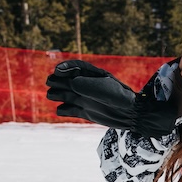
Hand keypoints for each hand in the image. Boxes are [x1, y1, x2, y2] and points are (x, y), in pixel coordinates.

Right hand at [46, 59, 177, 136]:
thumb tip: (70, 84)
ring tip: (52, 95)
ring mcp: (84, 99)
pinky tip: (61, 110)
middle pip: (65, 80)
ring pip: (64, 94)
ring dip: (56, 94)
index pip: (73, 67)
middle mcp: (86, 86)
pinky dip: (62, 110)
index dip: (64, 68)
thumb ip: (84, 84)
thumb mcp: (101, 87)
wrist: (130, 113)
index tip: (57, 71)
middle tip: (51, 82)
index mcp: (91, 75)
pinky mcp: (84, 112)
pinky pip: (68, 110)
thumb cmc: (118, 96)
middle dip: (56, 80)